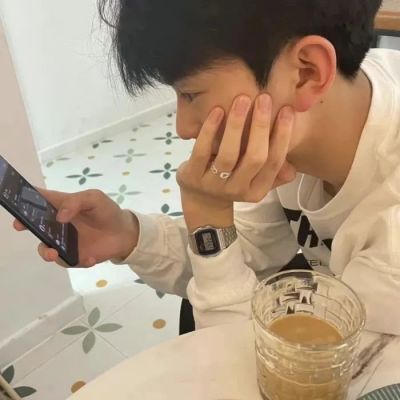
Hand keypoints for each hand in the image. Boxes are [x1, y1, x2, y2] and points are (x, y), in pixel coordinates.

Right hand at [13, 188, 138, 267]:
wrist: (125, 233)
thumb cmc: (108, 212)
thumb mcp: (95, 198)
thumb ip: (76, 202)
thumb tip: (59, 217)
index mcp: (62, 205)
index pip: (39, 200)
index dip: (25, 200)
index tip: (17, 203)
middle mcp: (58, 223)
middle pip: (35, 225)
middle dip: (24, 224)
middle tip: (21, 225)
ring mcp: (64, 241)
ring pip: (45, 248)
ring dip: (46, 252)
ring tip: (54, 254)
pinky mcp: (74, 255)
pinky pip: (67, 261)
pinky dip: (78, 261)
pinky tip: (91, 258)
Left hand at [176, 94, 296, 229]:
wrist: (201, 200)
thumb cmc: (233, 180)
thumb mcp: (255, 179)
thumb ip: (274, 170)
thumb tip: (294, 163)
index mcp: (257, 191)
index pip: (274, 163)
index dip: (282, 136)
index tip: (287, 110)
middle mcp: (237, 191)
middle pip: (255, 158)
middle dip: (261, 127)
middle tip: (264, 98)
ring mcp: (213, 186)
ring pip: (229, 155)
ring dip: (237, 125)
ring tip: (242, 100)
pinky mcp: (192, 177)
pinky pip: (202, 152)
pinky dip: (210, 130)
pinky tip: (217, 111)